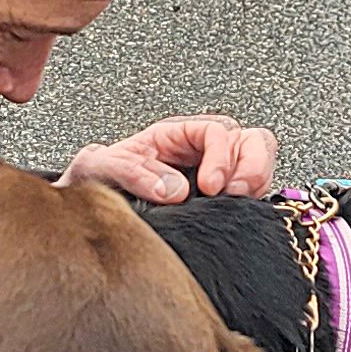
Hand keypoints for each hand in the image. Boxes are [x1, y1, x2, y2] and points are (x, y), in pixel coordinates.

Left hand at [60, 115, 278, 203]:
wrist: (90, 214)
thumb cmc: (97, 181)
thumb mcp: (101, 168)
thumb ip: (132, 172)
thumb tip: (174, 190)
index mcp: (178, 135)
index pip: (218, 131)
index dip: (220, 156)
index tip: (210, 187)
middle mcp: (204, 151)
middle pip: (254, 142)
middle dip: (253, 167)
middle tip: (236, 194)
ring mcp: (218, 175)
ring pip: (260, 166)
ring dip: (256, 184)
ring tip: (237, 207)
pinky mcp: (223, 204)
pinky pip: (254, 197)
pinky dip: (252, 206)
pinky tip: (234, 219)